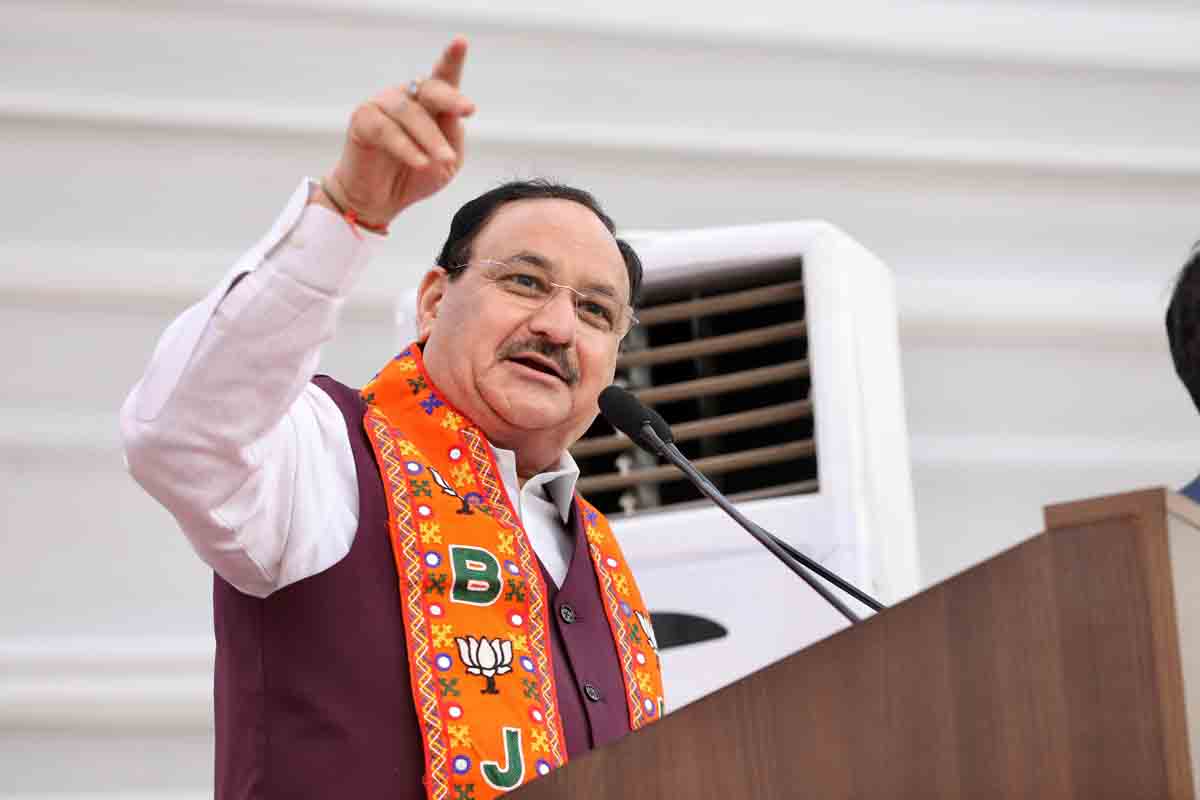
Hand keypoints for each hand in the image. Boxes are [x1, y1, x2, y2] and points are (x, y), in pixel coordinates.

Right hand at [322, 38, 473, 227]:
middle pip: (429, 88)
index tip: (461, 42)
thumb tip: (452, 114)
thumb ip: (452, 136)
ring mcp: (382, 106)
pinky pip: (387, 130)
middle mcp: (406, 97)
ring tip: (444, 160)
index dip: (452, 59)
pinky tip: (421, 162)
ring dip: (431, 138)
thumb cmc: (416, 177)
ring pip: (410, 113)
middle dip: (450, 98)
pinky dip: (407, 148)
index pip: (443, 78)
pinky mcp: (362, 121)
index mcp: (429, 103)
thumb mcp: (446, 162)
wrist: (382, 201)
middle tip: (468, 110)